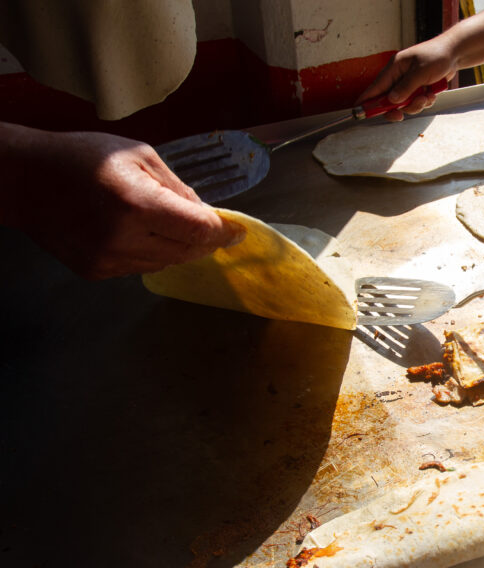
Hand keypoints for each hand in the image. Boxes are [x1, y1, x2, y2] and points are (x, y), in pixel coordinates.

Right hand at [9, 128, 244, 279]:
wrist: (24, 179)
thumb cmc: (83, 158)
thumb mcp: (139, 156)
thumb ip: (179, 188)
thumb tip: (211, 216)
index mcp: (136, 203)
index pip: (199, 230)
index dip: (223, 232)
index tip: (236, 231)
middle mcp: (122, 237)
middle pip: (188, 251)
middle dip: (203, 240)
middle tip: (207, 226)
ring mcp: (107, 259)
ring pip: (167, 263)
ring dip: (176, 246)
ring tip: (159, 221)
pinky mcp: (96, 271)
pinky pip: (141, 268)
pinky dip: (149, 252)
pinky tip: (132, 231)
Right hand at [357, 36, 457, 120]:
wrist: (454, 54)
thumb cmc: (437, 55)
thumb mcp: (421, 72)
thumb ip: (406, 87)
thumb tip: (392, 101)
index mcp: (394, 68)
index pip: (375, 87)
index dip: (367, 101)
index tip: (360, 112)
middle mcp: (399, 77)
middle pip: (389, 100)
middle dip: (398, 108)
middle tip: (400, 115)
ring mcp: (409, 84)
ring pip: (405, 104)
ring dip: (416, 105)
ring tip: (427, 96)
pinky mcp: (418, 89)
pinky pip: (417, 103)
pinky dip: (424, 102)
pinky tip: (432, 93)